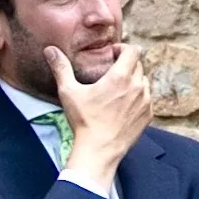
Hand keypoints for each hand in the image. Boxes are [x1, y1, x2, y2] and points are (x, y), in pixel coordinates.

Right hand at [53, 45, 149, 188]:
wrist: (100, 150)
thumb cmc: (84, 121)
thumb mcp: (69, 92)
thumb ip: (61, 68)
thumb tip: (50, 50)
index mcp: (120, 77)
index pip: (133, 50)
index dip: (122, 48)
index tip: (111, 54)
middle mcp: (137, 86)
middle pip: (138, 64)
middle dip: (126, 64)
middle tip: (111, 71)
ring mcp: (146, 101)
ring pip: (144, 81)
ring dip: (133, 80)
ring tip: (116, 89)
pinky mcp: (148, 115)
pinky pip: (147, 98)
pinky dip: (138, 96)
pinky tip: (123, 104)